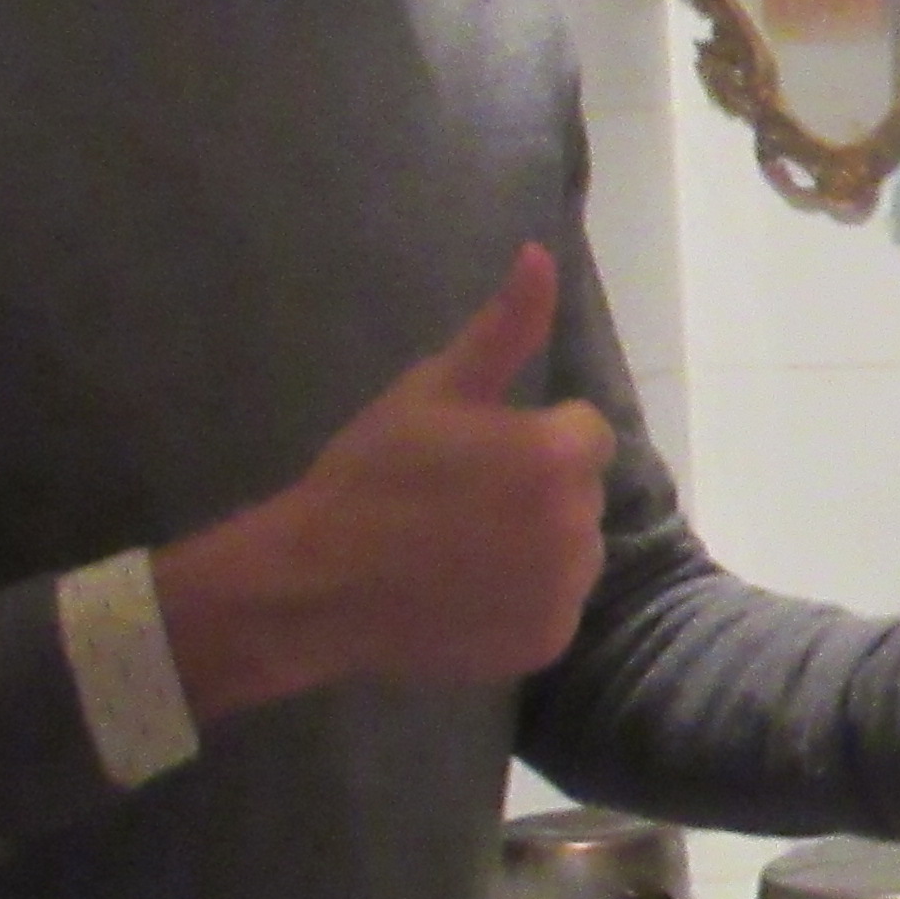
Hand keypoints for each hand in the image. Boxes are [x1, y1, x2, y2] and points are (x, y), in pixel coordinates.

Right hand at [155, 246, 612, 723]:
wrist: (314, 583)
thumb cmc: (370, 476)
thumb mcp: (434, 390)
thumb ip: (504, 327)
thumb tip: (543, 254)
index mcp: (556, 456)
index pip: (584, 433)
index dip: (532, 439)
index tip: (476, 456)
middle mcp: (577, 526)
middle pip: (580, 494)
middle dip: (537, 492)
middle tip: (460, 503)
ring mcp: (565, 591)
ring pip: (573, 552)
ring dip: (536, 547)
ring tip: (461, 549)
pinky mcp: (549, 643)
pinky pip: (553, 607)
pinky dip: (522, 602)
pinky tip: (464, 592)